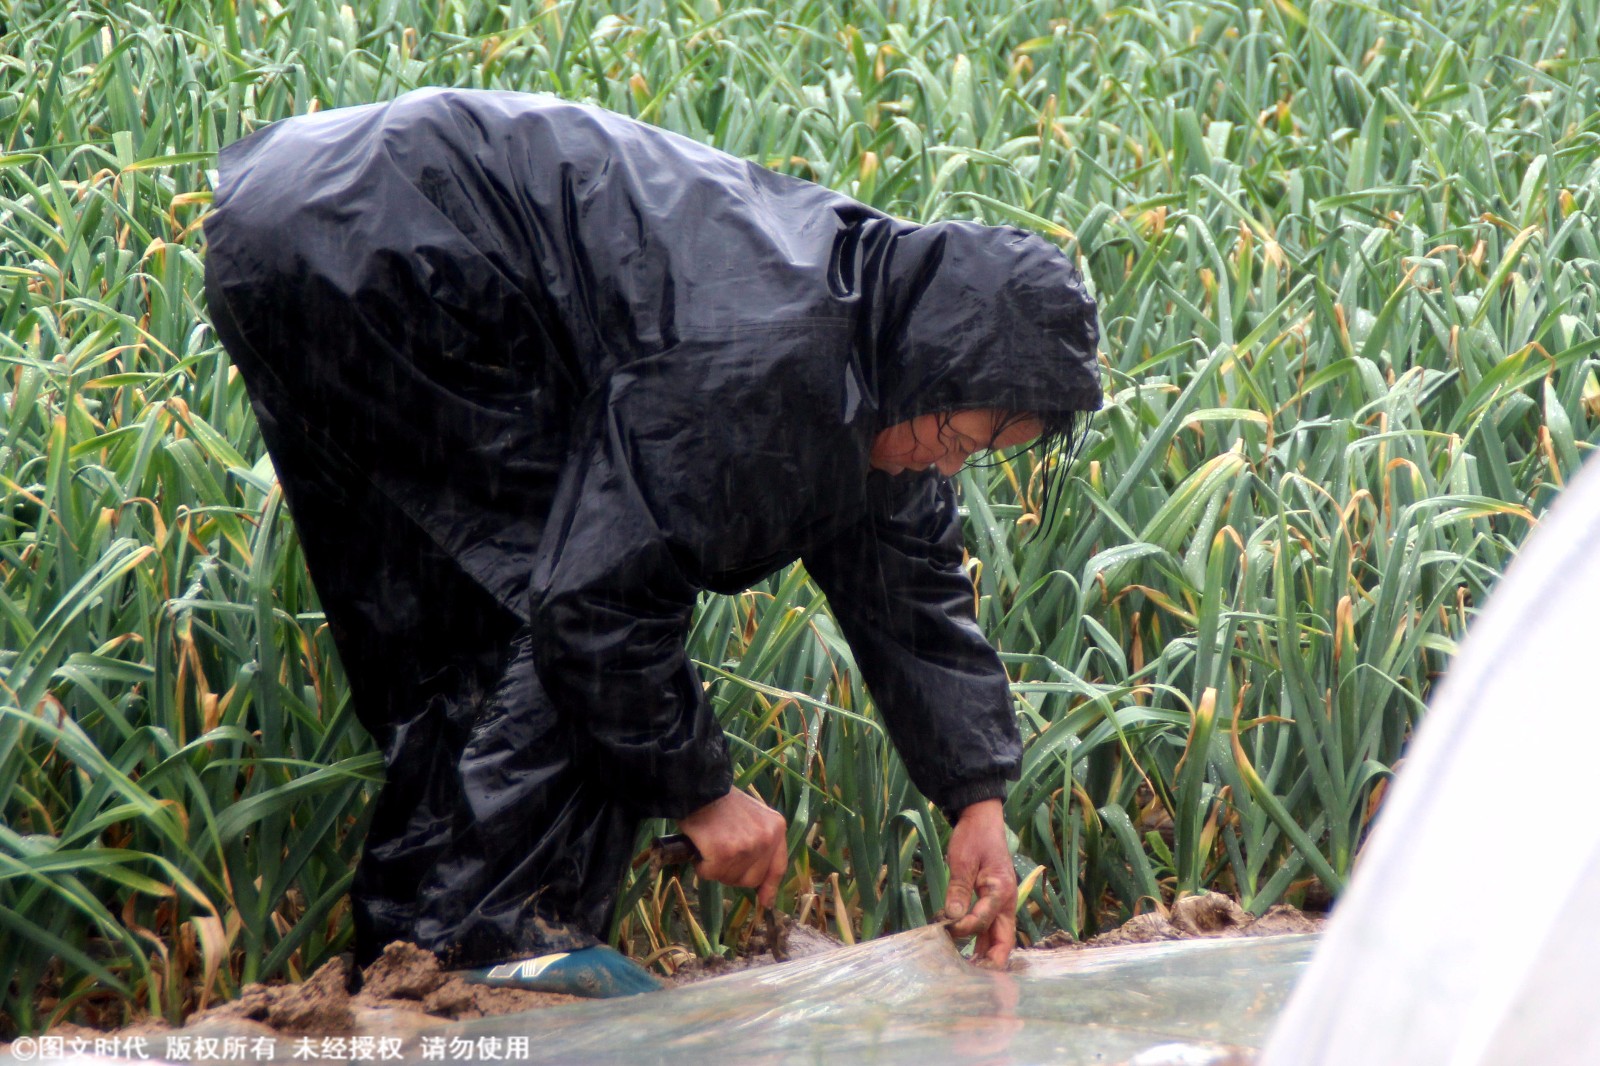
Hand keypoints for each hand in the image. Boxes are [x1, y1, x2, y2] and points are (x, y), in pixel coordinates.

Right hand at [677, 787, 787, 906]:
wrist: (700, 787)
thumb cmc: (722, 802)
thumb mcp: (753, 818)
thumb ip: (761, 844)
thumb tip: (762, 887)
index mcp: (776, 828)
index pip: (777, 866)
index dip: (770, 887)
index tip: (765, 902)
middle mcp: (767, 838)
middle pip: (752, 879)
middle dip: (733, 874)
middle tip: (719, 854)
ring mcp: (747, 846)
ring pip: (729, 878)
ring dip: (715, 868)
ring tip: (710, 844)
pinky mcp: (725, 853)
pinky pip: (711, 873)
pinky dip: (701, 865)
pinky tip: (700, 846)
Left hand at [943, 798, 1017, 967]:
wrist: (982, 819)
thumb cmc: (974, 837)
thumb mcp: (963, 861)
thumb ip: (958, 890)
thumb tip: (952, 918)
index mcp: (1001, 890)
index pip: (985, 919)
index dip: (966, 928)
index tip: (946, 928)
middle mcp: (1006, 902)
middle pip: (1004, 940)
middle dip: (992, 962)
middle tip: (975, 981)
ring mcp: (1001, 905)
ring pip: (997, 938)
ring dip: (985, 956)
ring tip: (968, 975)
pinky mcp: (992, 904)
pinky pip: (989, 929)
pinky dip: (979, 943)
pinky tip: (964, 954)